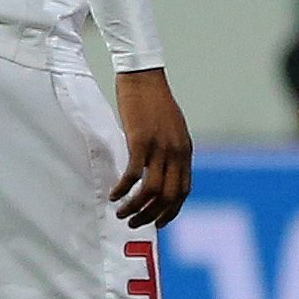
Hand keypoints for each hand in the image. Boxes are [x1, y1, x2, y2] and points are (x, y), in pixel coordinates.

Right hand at [111, 67, 192, 228]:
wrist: (143, 76)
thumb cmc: (153, 100)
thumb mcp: (170, 128)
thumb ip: (170, 149)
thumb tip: (161, 169)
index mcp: (184, 151)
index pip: (183, 191)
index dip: (171, 211)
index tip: (158, 223)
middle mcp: (175, 152)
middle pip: (168, 196)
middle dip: (151, 216)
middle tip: (134, 223)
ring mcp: (159, 147)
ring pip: (151, 190)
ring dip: (135, 207)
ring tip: (121, 212)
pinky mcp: (140, 141)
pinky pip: (133, 175)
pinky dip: (123, 189)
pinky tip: (113, 194)